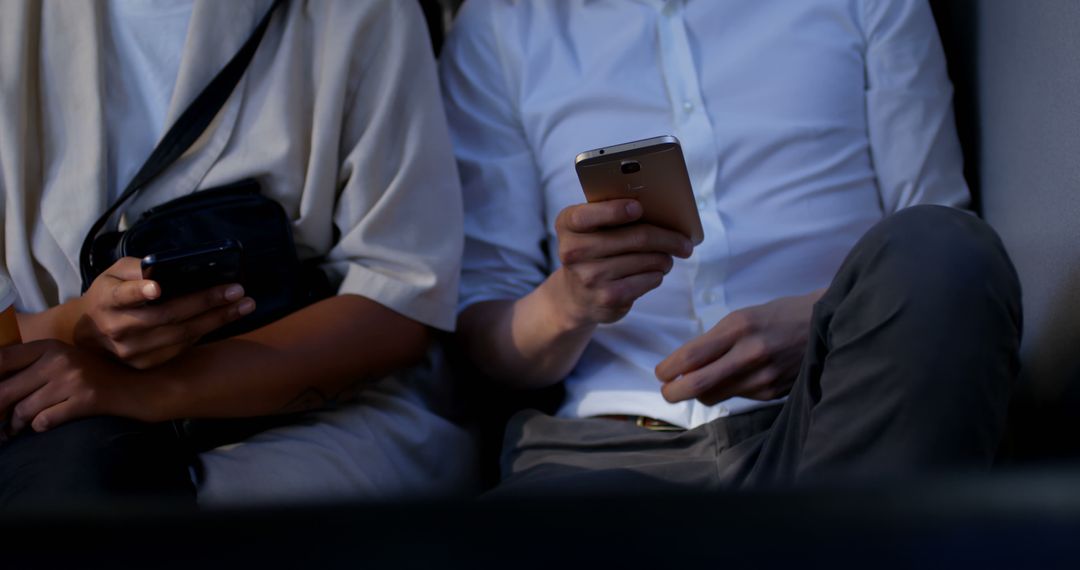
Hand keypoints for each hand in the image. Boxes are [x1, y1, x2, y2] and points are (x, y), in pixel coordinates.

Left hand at [0, 340, 156, 438]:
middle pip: (6, 390)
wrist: (138, 387)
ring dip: (14, 426)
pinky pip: (45, 421)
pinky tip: (42, 426)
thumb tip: (1, 388)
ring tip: (13, 430)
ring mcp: (73, 380)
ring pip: (23, 410)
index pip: (2, 359)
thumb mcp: (65, 361)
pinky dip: (39, 427)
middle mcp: (59, 359)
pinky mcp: (85, 400)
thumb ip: (33, 366)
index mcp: (50, 347)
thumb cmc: (96, 377)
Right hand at [74, 257, 254, 368]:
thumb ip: (138, 268)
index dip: (139, 292)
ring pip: (180, 335)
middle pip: (166, 316)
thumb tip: (169, 267)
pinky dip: (206, 332)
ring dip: (216, 320)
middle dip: (204, 302)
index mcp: (107, 299)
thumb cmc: (110, 293)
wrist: (89, 332)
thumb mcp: (115, 273)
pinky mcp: (144, 364)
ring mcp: (131, 351)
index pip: (123, 295)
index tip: (157, 288)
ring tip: (244, 305)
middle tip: (236, 290)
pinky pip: (181, 348)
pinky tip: (225, 318)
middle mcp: (117, 327)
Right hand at [551, 199, 692, 327]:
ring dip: (665, 258)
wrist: (576, 295)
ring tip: (667, 258)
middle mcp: (573, 251)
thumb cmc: (594, 250)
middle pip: (636, 237)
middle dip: (668, 238)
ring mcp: (590, 277)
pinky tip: (653, 273)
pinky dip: (657, 275)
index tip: (638, 208)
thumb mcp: (591, 227)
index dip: (615, 210)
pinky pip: (648, 280)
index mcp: (568, 225)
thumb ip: (612, 213)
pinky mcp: (607, 298)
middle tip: (685, 242)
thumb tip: (663, 211)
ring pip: (648, 260)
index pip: (587, 215)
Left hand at [654, 290, 824, 404]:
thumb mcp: (742, 317)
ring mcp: (764, 376)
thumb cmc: (776, 317)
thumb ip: (714, 341)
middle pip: (697, 385)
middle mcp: (751, 353)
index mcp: (739, 327)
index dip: (668, 369)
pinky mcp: (773, 392)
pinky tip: (734, 379)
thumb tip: (683, 366)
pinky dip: (726, 391)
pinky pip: (736, 397)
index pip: (691, 356)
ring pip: (714, 396)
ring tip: (696, 384)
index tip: (660, 373)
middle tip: (667, 391)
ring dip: (698, 394)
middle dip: (673, 393)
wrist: (823, 324)